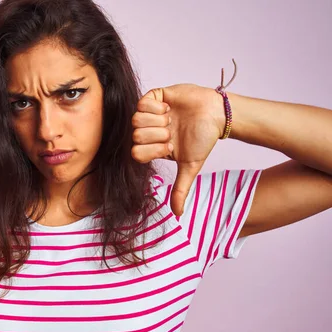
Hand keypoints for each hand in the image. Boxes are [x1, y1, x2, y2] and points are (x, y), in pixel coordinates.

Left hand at [131, 84, 224, 215]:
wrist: (217, 114)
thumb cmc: (204, 139)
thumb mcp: (191, 166)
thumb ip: (181, 189)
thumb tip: (178, 214)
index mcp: (151, 147)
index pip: (135, 152)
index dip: (154, 150)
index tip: (170, 146)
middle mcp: (147, 130)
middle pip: (134, 136)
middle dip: (157, 135)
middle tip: (171, 131)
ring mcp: (148, 113)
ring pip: (136, 119)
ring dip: (158, 120)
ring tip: (171, 119)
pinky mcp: (154, 96)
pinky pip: (142, 102)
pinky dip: (157, 107)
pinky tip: (169, 108)